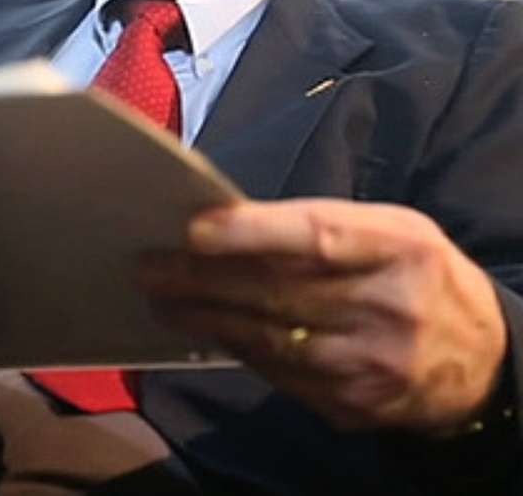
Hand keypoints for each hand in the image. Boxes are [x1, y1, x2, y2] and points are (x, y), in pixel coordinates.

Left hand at [137, 198, 506, 432]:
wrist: (480, 359)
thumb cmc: (415, 275)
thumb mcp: (389, 232)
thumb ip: (319, 226)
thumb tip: (227, 223)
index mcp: (398, 247)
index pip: (317, 237)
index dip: (252, 233)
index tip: (194, 230)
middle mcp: (387, 307)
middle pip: (276, 292)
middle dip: (201, 280)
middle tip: (148, 266)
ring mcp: (370, 363)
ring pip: (267, 339)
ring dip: (204, 318)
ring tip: (161, 299)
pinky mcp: (353, 404)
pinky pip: (277, 374)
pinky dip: (236, 349)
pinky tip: (206, 330)